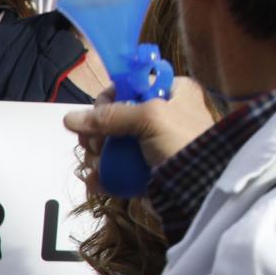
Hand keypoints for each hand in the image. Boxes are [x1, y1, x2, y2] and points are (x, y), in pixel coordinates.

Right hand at [65, 77, 216, 194]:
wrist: (203, 188)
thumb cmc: (185, 143)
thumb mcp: (152, 119)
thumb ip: (112, 115)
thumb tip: (71, 118)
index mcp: (171, 92)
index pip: (129, 86)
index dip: (109, 100)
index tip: (100, 113)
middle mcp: (161, 115)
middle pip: (114, 118)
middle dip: (98, 133)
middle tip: (96, 144)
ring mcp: (152, 144)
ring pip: (111, 145)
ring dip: (98, 155)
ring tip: (99, 164)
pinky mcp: (145, 169)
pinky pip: (116, 168)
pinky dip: (103, 174)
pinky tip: (97, 180)